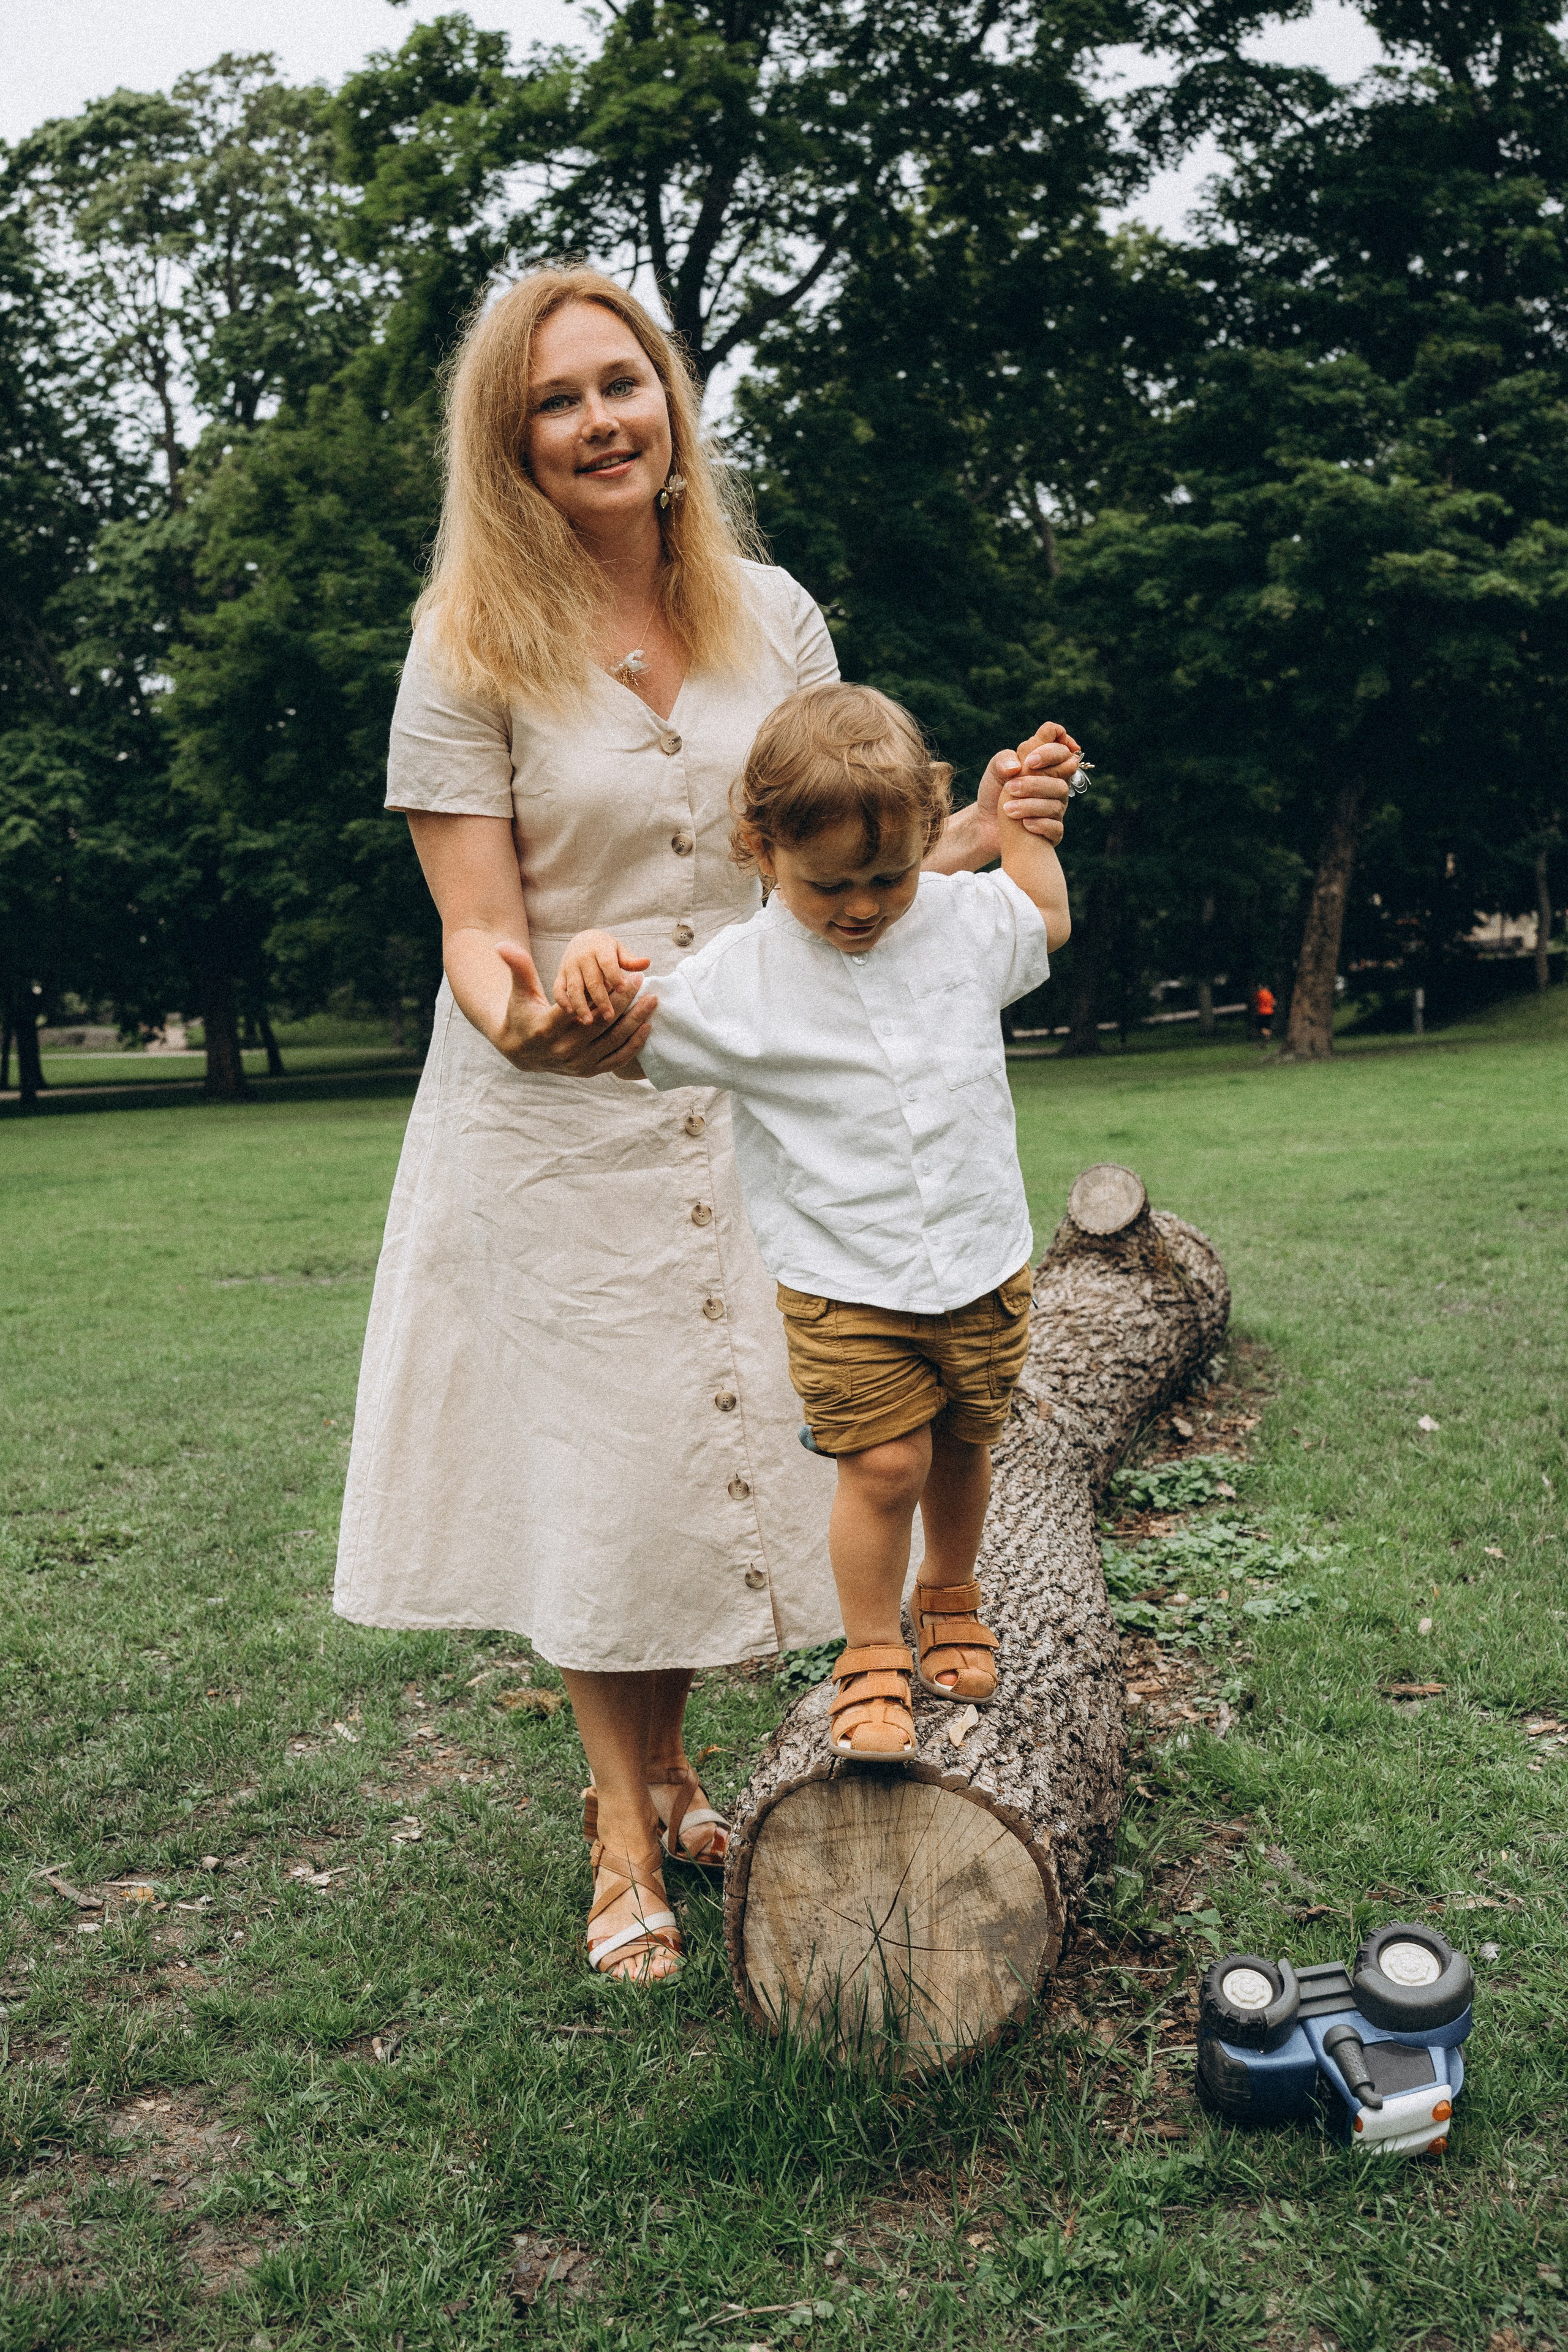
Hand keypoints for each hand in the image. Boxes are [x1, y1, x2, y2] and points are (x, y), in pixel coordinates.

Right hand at [492, 941, 654, 1076]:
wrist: (520, 1050)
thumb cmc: (522, 1013)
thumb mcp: (519, 991)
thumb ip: (517, 968)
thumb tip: (502, 944)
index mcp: (545, 1029)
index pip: (580, 1009)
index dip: (604, 993)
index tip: (625, 976)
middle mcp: (561, 1051)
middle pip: (600, 1025)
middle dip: (624, 1002)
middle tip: (642, 982)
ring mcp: (575, 1064)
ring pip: (612, 1043)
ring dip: (635, 1022)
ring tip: (652, 1001)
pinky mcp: (587, 1072)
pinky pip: (615, 1060)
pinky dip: (633, 1046)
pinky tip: (647, 1027)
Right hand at [553, 929, 651, 1024]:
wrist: (582, 940)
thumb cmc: (606, 949)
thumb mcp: (618, 950)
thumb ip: (630, 960)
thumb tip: (646, 963)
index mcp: (600, 949)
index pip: (607, 963)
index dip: (615, 976)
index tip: (623, 990)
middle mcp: (583, 958)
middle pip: (592, 980)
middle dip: (601, 999)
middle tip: (610, 1017)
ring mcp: (569, 967)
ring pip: (574, 988)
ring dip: (581, 1005)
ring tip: (588, 1022)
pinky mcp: (560, 975)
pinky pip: (558, 989)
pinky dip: (562, 1001)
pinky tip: (570, 1013)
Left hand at [976, 723, 1081, 846]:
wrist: (985, 822)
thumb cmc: (994, 792)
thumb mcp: (995, 770)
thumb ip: (1004, 759)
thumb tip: (1017, 767)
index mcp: (1046, 764)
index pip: (1062, 747)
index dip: (1051, 750)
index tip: (1030, 761)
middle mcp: (1056, 783)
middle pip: (1066, 774)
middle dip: (1037, 780)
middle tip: (1010, 786)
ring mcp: (1057, 807)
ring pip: (1057, 802)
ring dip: (1030, 805)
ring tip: (1007, 808)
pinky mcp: (1052, 831)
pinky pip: (1055, 827)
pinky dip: (1038, 824)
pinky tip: (1024, 824)